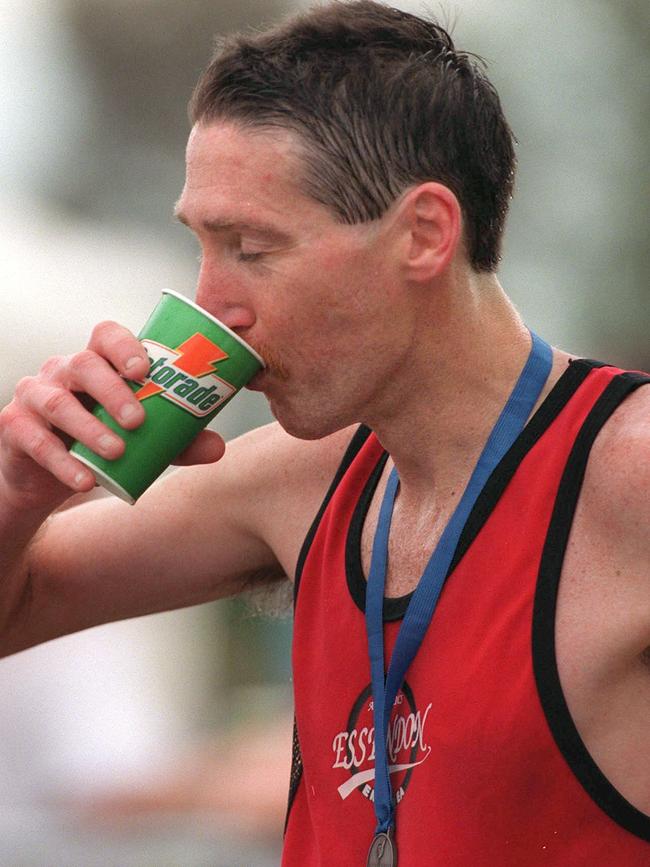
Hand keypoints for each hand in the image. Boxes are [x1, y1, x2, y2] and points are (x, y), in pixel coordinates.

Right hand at [0, 321, 224, 511]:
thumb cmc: (97, 442)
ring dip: (90, 428)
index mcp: (97, 363)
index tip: (145, 370)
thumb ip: (175, 440)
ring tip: (117, 452)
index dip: (125, 346)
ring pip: (58, 402)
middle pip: (83, 364)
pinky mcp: (15, 427)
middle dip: (113, 390)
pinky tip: (84, 479)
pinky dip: (62, 462)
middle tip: (138, 421)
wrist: (47, 478)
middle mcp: (63, 371)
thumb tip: (217, 447)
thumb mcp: (141, 440)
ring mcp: (35, 396)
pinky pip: (35, 439)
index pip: (106, 335)